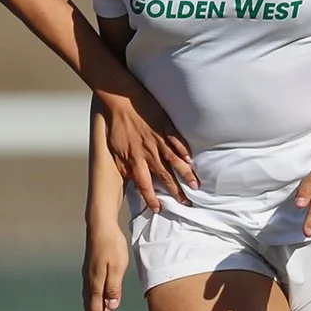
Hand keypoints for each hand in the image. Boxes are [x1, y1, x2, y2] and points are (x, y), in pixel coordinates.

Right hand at [82, 218, 130, 310]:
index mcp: (95, 283)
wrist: (100, 226)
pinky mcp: (91, 270)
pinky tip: (109, 299)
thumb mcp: (117, 267)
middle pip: (91, 308)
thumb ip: (114, 287)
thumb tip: (112, 306)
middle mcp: (89, 281)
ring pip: (92, 300)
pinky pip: (93, 292)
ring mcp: (88, 275)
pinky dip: (100, 301)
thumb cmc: (111, 245)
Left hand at [98, 91, 196, 212]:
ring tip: (195, 185)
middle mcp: (148, 153)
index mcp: (134, 159)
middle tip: (186, 203)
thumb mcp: (114, 149)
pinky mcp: (165, 127)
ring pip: (175, 161)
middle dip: (176, 191)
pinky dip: (185, 152)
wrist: (121, 101)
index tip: (158, 209)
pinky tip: (192, 161)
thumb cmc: (116, 125)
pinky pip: (177, 142)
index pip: (144, 184)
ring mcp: (158, 140)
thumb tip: (130, 178)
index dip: (151, 198)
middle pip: (164, 176)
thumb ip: (123, 165)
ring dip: (186, 174)